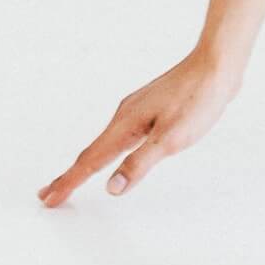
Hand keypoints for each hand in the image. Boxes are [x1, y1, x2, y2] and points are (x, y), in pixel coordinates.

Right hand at [36, 45, 240, 206]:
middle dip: (69, 175)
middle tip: (49, 195)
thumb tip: (111, 189)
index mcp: (125, 124)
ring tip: (73, 179)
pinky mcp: (148, 109)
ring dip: (85, 164)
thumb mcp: (170, 138)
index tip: (49, 198)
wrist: (216, 66)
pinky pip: (117, 136)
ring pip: (103, 143)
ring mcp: (135, 111)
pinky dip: (104, 151)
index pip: (90, 161)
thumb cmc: (197, 100)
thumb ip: (139, 163)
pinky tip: (111, 153)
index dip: (69, 181)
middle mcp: (124, 116)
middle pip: (90, 152)